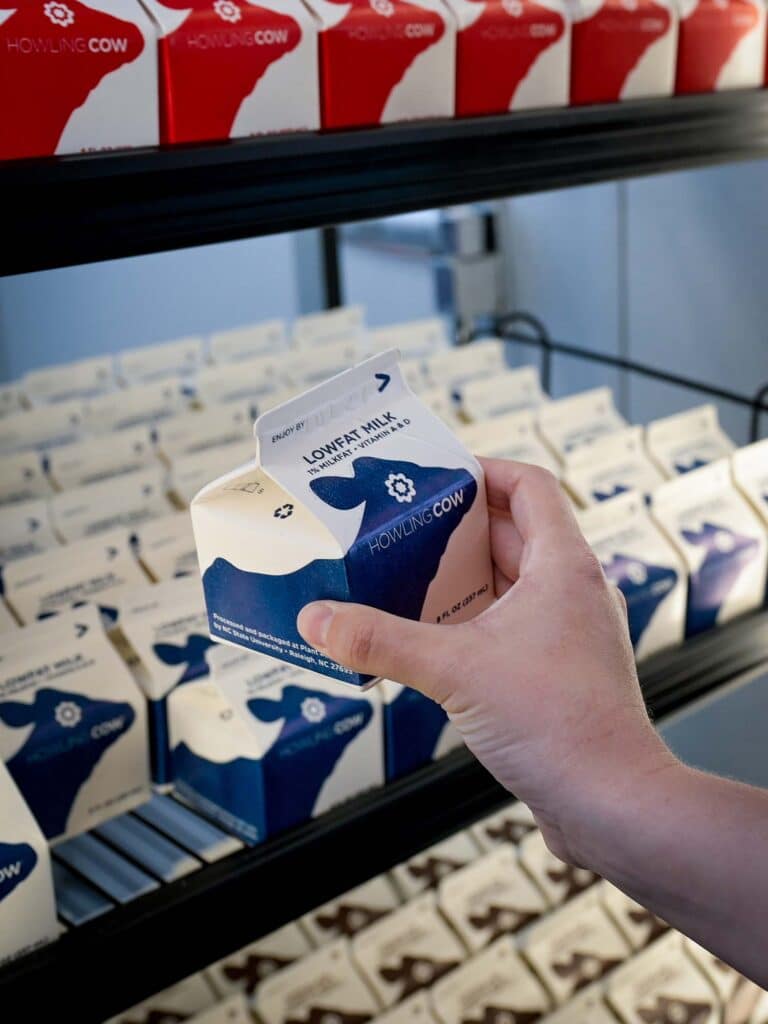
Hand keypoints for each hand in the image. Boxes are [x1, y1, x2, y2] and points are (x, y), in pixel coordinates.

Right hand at [297, 459, 675, 864]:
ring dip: (461, 579)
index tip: (436, 475)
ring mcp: (569, 633)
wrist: (611, 805)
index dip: (484, 471)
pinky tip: (430, 641)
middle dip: (456, 529)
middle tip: (401, 529)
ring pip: (509, 585)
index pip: (530, 486)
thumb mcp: (454, 669)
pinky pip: (510, 627)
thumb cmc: (560, 725)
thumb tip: (319, 620)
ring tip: (404, 580)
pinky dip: (472, 623)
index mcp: (563, 566)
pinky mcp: (559, 672)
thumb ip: (381, 641)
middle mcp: (572, 592)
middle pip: (512, 533)